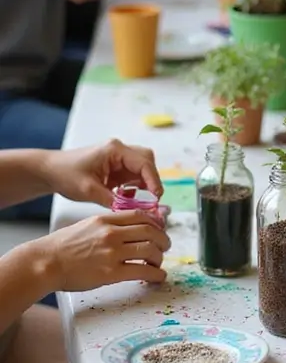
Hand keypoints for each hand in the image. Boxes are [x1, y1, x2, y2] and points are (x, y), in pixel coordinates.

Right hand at [31, 212, 168, 290]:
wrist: (45, 263)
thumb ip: (107, 225)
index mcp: (105, 220)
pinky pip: (142, 271)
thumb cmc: (62, 247)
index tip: (160, 230)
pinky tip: (158, 276)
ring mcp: (112, 253)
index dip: (156, 223)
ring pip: (150, 250)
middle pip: (150, 231)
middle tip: (165, 247)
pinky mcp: (111, 273)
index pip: (140, 216)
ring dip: (160, 257)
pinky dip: (156, 274)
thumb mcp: (87, 225)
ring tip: (159, 263)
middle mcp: (111, 234)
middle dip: (163, 240)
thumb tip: (128, 230)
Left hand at [43, 139, 162, 209]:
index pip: (143, 162)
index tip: (157, 197)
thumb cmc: (66, 174)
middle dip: (152, 180)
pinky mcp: (116, 167)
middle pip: (147, 161)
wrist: (50, 171)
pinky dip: (135, 187)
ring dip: (144, 184)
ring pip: (142, 169)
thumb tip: (132, 212)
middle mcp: (120, 151)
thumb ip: (112, 200)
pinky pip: (133, 176)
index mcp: (115, 150)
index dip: (153, 180)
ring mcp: (118, 158)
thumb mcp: (89, 190)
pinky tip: (126, 197)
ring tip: (138, 201)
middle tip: (152, 200)